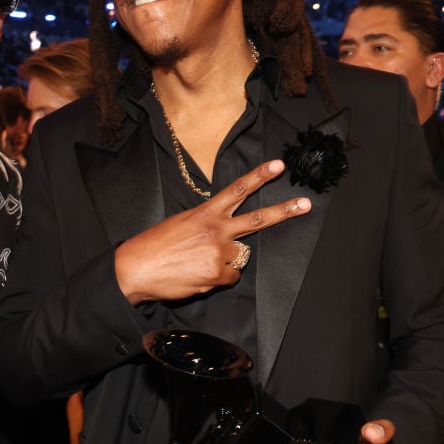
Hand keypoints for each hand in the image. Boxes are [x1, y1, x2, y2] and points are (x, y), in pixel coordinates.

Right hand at [114, 160, 310, 304]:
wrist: (137, 268)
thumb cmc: (155, 246)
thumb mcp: (182, 223)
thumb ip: (208, 225)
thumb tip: (226, 240)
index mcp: (206, 212)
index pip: (238, 189)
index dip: (260, 176)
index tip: (278, 165)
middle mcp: (217, 230)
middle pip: (258, 218)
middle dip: (284, 210)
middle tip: (306, 204)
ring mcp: (220, 252)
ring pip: (239, 256)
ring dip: (225, 261)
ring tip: (198, 262)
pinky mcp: (218, 274)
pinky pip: (230, 277)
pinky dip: (218, 278)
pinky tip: (198, 275)